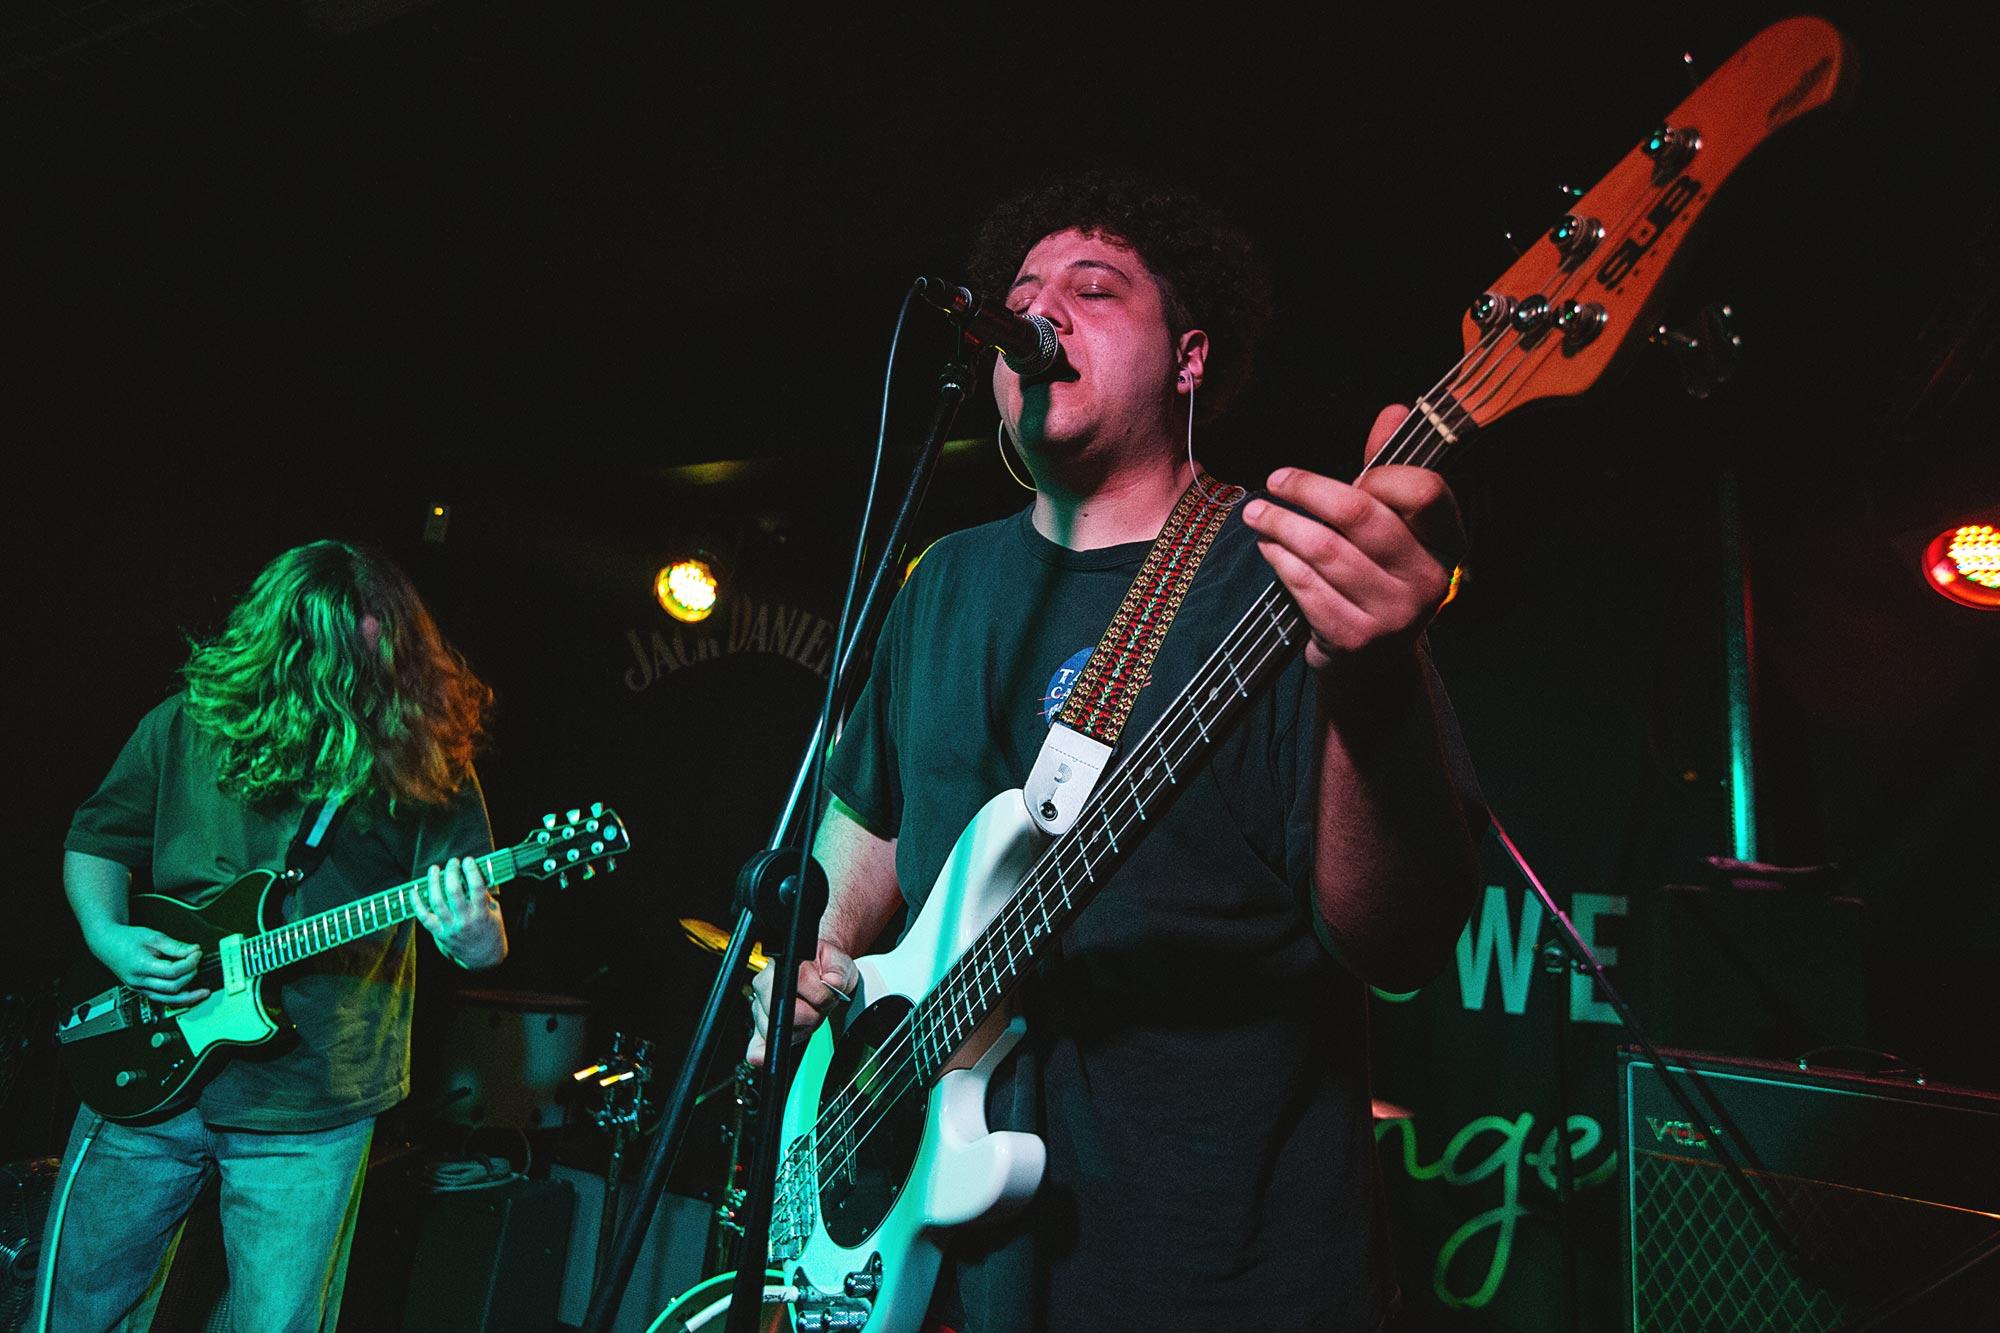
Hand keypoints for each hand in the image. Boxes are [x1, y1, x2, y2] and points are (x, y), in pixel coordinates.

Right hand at [90, 924, 208, 1005]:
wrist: (108, 943)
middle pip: (172, 987)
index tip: (197, 953)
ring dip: (188, 997)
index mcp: (141, 966)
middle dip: (190, 976)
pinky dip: (177, 998)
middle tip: (198, 963)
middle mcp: (139, 981)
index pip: (172, 971)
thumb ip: (175, 946)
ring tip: (203, 993)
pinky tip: (189, 994)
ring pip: (167, 1000)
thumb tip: (194, 950)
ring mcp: (139, 988)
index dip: (189, 963)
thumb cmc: (126, 939)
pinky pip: (162, 999)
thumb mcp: (153, 937)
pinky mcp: (141, 991)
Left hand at [413, 855, 506, 968]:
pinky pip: (424, 918)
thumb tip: (473, 875)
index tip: (467, 860)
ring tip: (434, 869)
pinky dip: (417, 904)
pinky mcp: (439, 933)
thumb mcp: (494, 912)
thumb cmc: (490, 930)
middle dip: (451, 873)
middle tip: (452, 862)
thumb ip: (484, 896)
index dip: (471, 872)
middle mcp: (465, 921)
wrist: (483, 957)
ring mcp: (450, 927)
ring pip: (437, 902)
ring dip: (433, 883)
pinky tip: (414, 890)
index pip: (477, 888)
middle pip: (454, 893)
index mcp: (481, 914)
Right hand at [746, 939, 858, 1065]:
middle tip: (819, 1006)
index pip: (799, 983)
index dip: (818, 994)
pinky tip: (769, 1054)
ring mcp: (760, 1006)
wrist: (817, 969)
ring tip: (809, 1013)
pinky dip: (763, 1052)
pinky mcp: (762, 1026)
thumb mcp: (838, 962)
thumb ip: (837, 971)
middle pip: (786, 1013)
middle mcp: (764, 984)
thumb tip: (832, 983)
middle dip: (811, 1015)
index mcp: (782, 964)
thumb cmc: (823, 965)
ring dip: (801, 1029)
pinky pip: (756, 1046)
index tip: (827, 995)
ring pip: (778, 1031)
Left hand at [1241, 404, 1463, 672]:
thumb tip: (1393, 410)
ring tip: (1256, 513)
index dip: (1382, 474)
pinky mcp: (1355, 638)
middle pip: (1360, 515)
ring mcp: (1393, 614)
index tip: (1354, 475)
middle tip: (1275, 480)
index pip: (1424, 490)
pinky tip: (1269, 547)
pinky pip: (1305, 585)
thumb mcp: (1393, 524)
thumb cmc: (1379, 573)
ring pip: (1324, 550)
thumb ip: (1389, 468)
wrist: (1374, 660)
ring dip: (1281, 524)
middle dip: (1307, 490)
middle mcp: (1428, 579)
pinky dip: (1280, 560)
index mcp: (1447, 542)